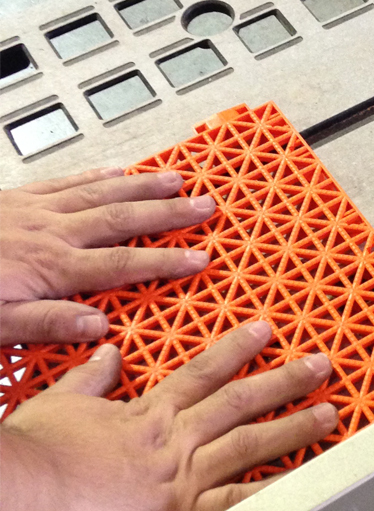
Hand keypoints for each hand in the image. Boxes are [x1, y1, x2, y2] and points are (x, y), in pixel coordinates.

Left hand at [0, 168, 214, 345]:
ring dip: (142, 186)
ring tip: (175, 180)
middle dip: (168, 212)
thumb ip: (46, 323)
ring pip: (100, 193)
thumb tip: (99, 326)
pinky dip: (95, 175)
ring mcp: (35, 211)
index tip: (198, 259)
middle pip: (122, 219)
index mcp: (52, 268)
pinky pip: (64, 182)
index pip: (121, 264)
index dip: (165, 262)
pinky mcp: (16, 198)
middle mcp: (52, 233)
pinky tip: (115, 170)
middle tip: (203, 206)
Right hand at [0, 321, 337, 510]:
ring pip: (252, 444)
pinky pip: (240, 500)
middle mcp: (175, 439)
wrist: (27, 497)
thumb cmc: (35, 458)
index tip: (265, 330)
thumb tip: (105, 351)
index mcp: (147, 412)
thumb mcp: (57, 403)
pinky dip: (273, 489)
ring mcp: (184, 476)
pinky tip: (304, 480)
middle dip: (285, 380)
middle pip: (241, 401)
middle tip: (320, 365)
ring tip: (329, 414)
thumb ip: (88, 378)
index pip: (203, 371)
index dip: (238, 347)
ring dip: (294, 426)